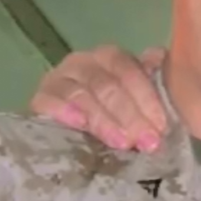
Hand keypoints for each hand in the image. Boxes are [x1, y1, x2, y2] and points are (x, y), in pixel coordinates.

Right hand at [29, 45, 168, 151]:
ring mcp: (58, 78)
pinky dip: (64, 110)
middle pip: (107, 85)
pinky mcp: (39, 98)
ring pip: (81, 94)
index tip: (161, 125)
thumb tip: (161, 59)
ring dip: (104, 120)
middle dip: (130, 115)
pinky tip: (80, 124)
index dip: (147, 98)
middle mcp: (84, 62)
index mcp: (112, 58)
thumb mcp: (141, 98)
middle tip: (147, 141)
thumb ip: (155, 82)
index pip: (130, 71)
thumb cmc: (121, 113)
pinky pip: (47, 100)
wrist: (79, 130)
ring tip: (122, 142)